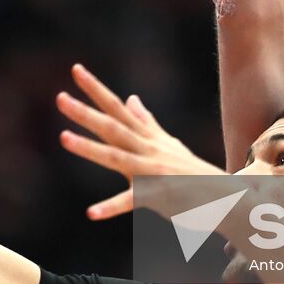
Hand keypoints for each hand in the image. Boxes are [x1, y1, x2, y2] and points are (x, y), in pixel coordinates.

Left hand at [57, 64, 224, 219]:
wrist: (224, 196)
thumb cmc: (192, 171)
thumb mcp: (167, 142)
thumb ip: (146, 122)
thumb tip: (130, 98)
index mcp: (146, 137)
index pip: (117, 108)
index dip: (95, 89)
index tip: (75, 70)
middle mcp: (147, 149)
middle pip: (112, 127)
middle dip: (85, 112)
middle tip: (59, 98)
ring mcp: (151, 171)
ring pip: (116, 157)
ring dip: (89, 148)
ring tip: (63, 138)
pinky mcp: (157, 197)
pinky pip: (131, 201)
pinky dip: (111, 207)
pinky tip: (91, 213)